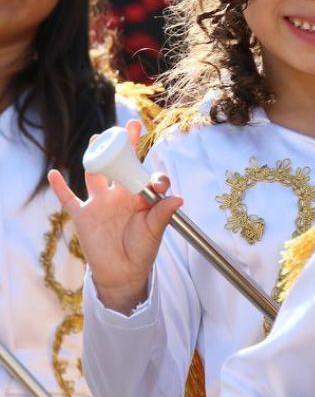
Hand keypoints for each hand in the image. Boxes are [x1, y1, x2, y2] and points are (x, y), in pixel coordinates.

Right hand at [46, 119, 181, 314]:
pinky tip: (54, 173)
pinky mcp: (83, 215)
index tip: (158, 184)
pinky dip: (60, 186)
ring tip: (97, 137)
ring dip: (95, 157)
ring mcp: (100, 203)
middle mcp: (120, 195)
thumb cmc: (142, 250)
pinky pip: (68, 198)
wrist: (122, 272)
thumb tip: (178, 197)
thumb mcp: (155, 232)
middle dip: (127, 146)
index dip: (154, 176)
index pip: (147, 177)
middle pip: (122, 165)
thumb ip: (163, 214)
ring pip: (95, 174)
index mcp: (140, 197)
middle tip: (132, 124)